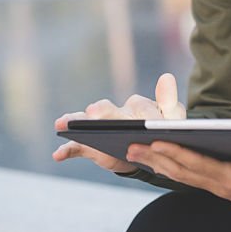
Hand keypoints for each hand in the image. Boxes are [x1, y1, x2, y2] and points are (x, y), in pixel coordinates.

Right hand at [52, 73, 186, 173]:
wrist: (147, 154)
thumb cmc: (161, 134)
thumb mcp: (172, 122)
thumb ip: (170, 103)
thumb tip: (166, 76)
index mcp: (139, 106)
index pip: (141, 108)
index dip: (146, 117)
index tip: (150, 124)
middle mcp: (116, 113)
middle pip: (107, 110)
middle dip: (102, 112)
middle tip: (94, 112)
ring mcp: (100, 128)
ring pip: (86, 122)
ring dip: (75, 122)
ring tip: (62, 123)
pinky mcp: (90, 146)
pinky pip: (76, 147)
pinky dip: (66, 150)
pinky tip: (58, 155)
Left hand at [125, 143, 230, 220]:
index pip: (200, 165)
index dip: (179, 153)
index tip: (158, 142)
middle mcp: (220, 184)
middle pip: (182, 171)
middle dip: (156, 158)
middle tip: (130, 146)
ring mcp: (215, 186)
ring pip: (180, 174)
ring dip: (155, 162)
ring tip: (133, 150)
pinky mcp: (215, 183)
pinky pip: (186, 175)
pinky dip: (168, 166)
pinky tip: (153, 158)